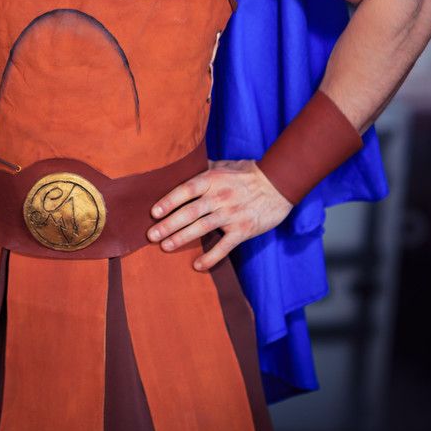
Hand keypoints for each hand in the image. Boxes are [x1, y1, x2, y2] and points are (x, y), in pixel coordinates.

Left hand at [146, 159, 293, 270]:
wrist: (278, 184)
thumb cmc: (247, 173)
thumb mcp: (225, 165)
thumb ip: (204, 169)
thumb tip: (181, 169)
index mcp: (213, 179)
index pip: (186, 189)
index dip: (169, 201)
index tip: (154, 212)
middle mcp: (220, 196)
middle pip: (189, 212)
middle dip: (168, 225)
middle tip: (151, 235)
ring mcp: (232, 214)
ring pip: (202, 228)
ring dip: (181, 238)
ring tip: (165, 246)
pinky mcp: (243, 229)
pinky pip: (224, 246)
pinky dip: (210, 257)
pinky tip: (197, 265)